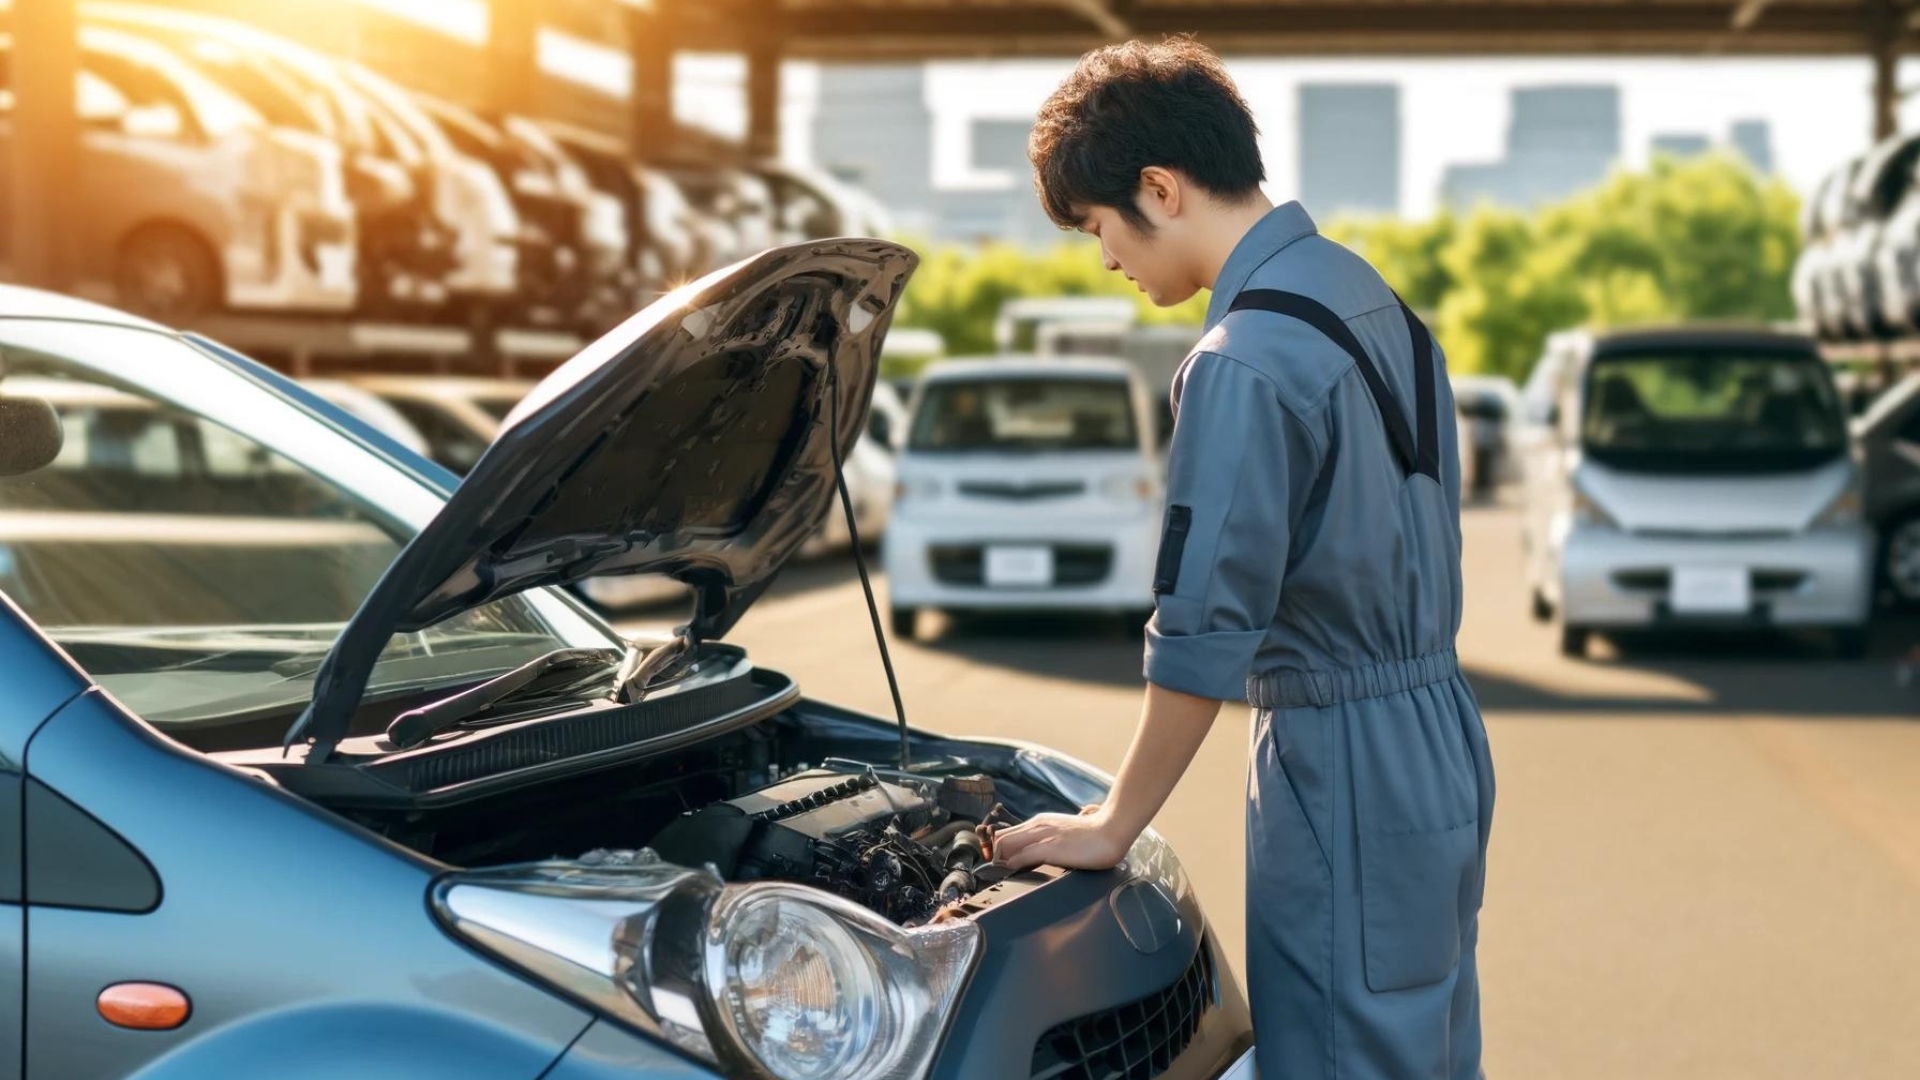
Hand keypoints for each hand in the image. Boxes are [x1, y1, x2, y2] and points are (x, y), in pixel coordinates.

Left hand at [989, 806, 1131, 871]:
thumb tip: (1042, 852)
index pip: (1007, 833)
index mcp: (1040, 823)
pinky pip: (1021, 856)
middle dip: (994, 857)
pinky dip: (1012, 865)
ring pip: (1005, 845)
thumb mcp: (1065, 833)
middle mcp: (1037, 826)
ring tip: (1003, 875)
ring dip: (1000, 862)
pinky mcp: (1049, 848)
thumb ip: (1052, 839)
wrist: (1111, 830)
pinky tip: (1015, 873)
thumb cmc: (1094, 835)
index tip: (998, 864)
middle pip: (1000, 839)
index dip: (998, 850)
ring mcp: (1042, 836)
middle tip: (996, 873)